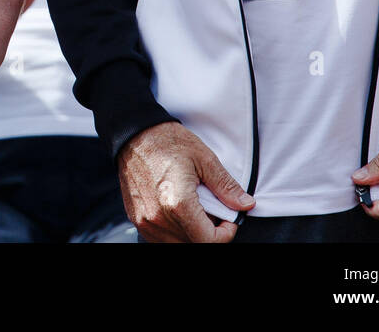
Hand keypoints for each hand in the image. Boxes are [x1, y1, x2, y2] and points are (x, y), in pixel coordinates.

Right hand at [118, 121, 254, 241]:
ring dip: (191, 232)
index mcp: (178, 203)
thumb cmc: (166, 141)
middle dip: (208, 231)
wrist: (133, 133)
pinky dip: (175, 231)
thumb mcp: (204, 158)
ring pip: (178, 244)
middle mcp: (158, 217)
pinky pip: (161, 239)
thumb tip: (246, 204)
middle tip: (210, 208)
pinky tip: (176, 210)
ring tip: (192, 207)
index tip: (227, 218)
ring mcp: (145, 221)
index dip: (226, 233)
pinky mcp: (137, 220)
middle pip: (194, 243)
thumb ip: (226, 186)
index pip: (209, 241)